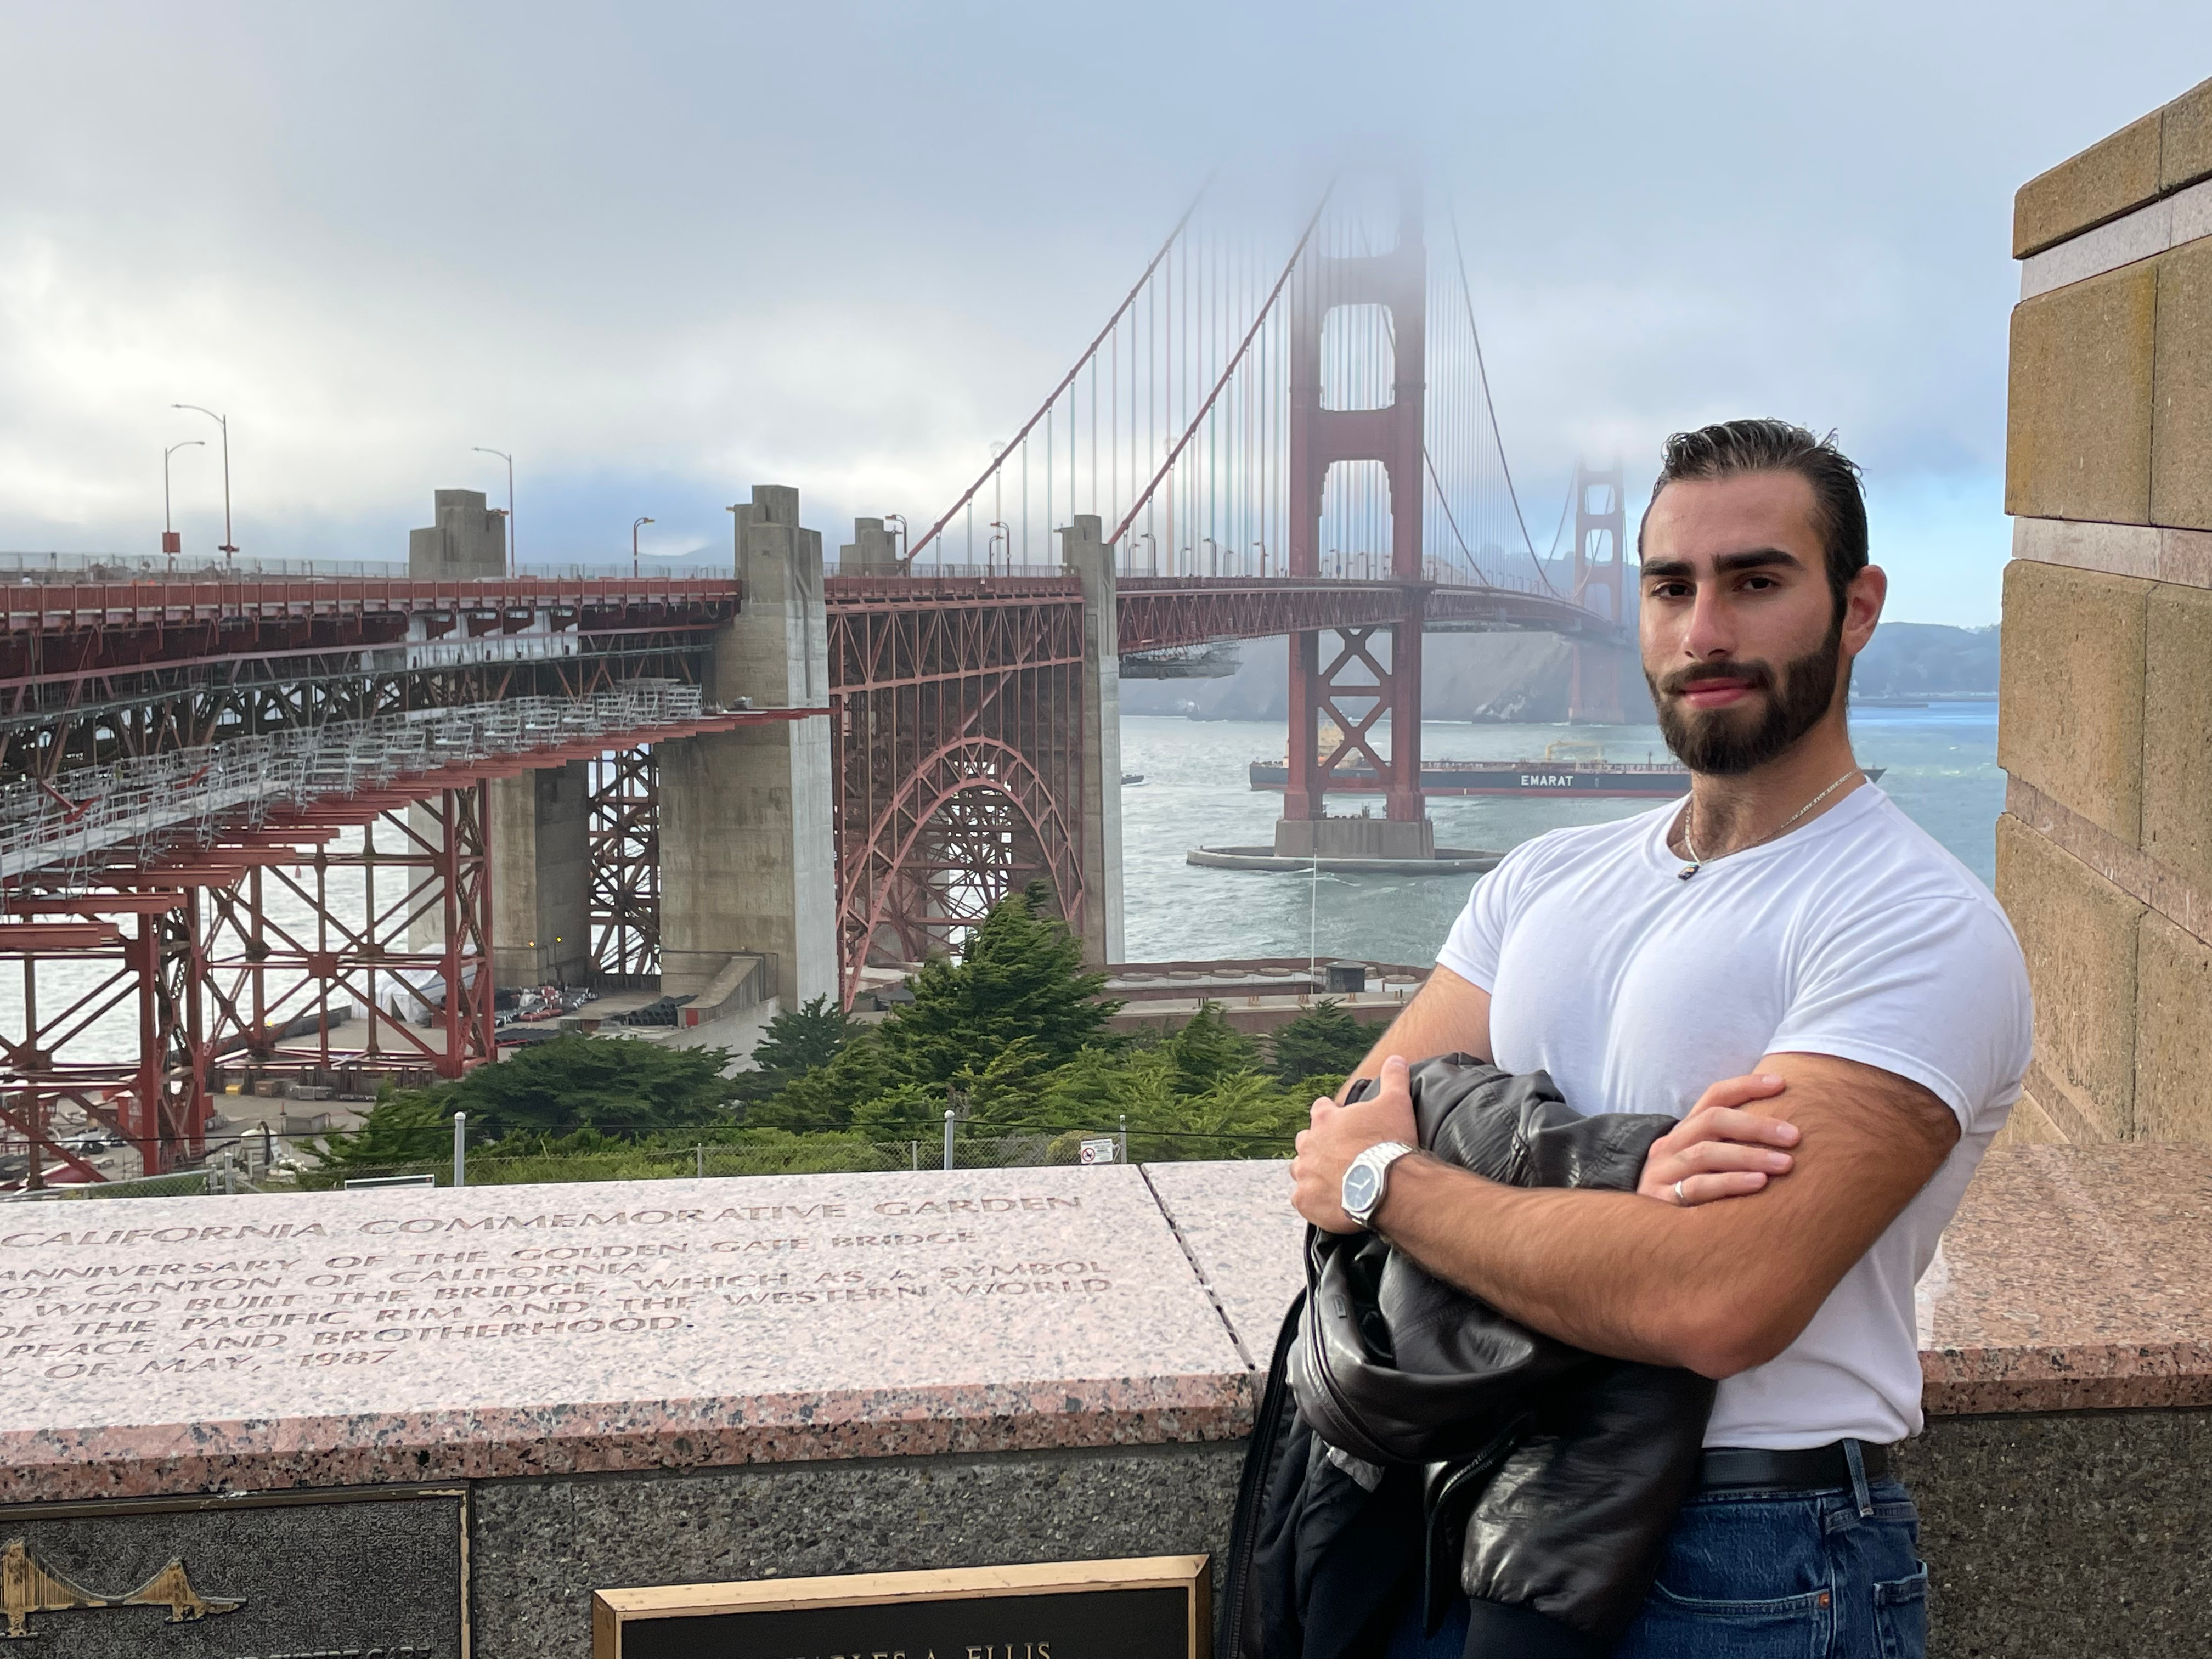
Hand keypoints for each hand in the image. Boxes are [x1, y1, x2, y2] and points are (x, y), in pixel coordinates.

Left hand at [1292, 1054, 1418, 1232]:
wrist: (1387, 1185)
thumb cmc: (1389, 1143)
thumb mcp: (1397, 1103)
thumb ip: (1394, 1078)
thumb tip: (1396, 1058)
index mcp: (1326, 1119)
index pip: (1320, 1108)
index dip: (1330, 1113)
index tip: (1339, 1120)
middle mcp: (1309, 1144)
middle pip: (1305, 1140)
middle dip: (1317, 1145)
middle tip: (1337, 1154)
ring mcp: (1305, 1174)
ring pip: (1300, 1170)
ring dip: (1312, 1172)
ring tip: (1331, 1179)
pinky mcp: (1305, 1201)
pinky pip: (1302, 1200)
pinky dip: (1312, 1200)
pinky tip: (1327, 1203)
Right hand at [1638, 1074, 1797, 1207]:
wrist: (1640, 1229)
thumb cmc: (1690, 1194)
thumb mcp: (1704, 1165)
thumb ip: (1732, 1147)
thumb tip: (1787, 1133)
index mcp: (1684, 1131)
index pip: (1714, 1096)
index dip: (1747, 1086)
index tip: (1782, 1084)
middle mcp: (1671, 1145)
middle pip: (1713, 1120)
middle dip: (1757, 1125)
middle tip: (1794, 1136)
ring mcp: (1663, 1171)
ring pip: (1706, 1153)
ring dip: (1749, 1156)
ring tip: (1785, 1163)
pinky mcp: (1662, 1200)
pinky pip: (1697, 1187)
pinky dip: (1730, 1183)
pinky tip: (1759, 1184)